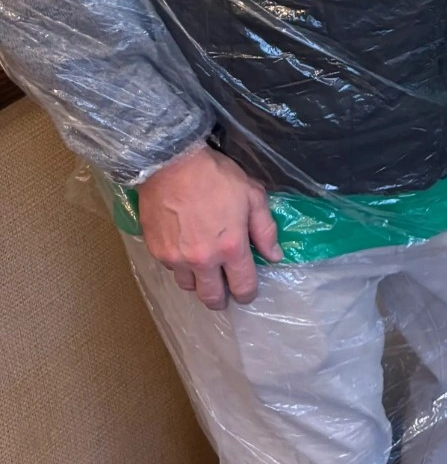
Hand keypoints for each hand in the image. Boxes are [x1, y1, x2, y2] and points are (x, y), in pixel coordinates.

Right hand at [139, 142, 280, 308]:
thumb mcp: (253, 196)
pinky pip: (171, 270)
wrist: (171, 164)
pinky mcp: (156, 252)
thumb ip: (265, 230)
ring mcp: (176, 258)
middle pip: (211, 297)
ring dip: (199, 283)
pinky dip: (180, 267)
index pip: (242, 286)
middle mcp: (202, 260)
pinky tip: (186, 252)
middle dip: (221, 299)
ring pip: (189, 286)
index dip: (248, 293)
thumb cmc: (217, 177)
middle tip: (225, 294)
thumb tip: (274, 256)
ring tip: (205, 272)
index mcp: (231, 247)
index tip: (248, 292)